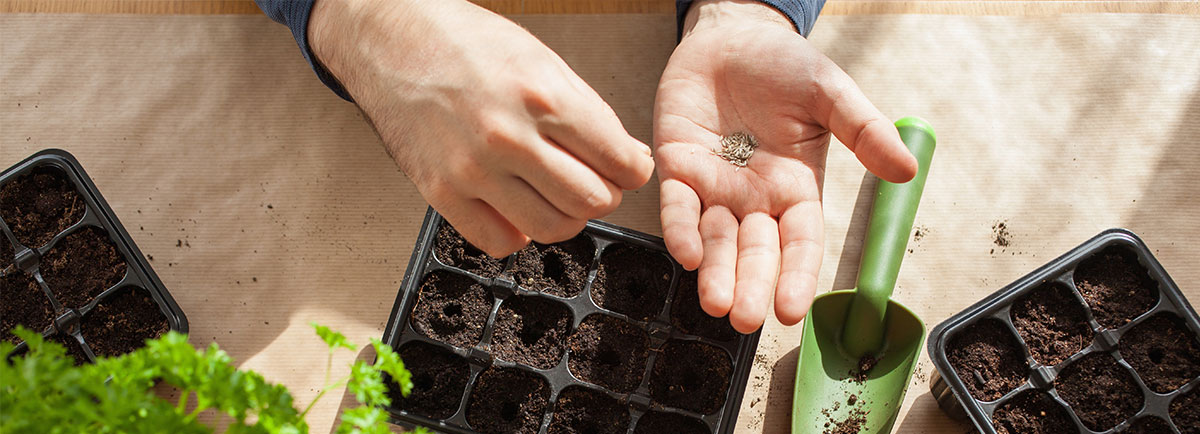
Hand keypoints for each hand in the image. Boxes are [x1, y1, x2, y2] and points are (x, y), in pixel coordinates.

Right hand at [309, 0, 653, 256]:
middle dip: (603, 195)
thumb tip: (629, 158)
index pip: (619, 162)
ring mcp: (472, 170)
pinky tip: (517, 208)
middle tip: (594, 182)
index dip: (632, 171)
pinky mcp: (441, 192)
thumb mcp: (543, 61)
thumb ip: (590, 113)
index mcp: (542, 97)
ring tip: (557, 197)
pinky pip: (498, 242)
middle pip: (591, 201)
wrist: (393, 40)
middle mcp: (508, 137)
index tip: (627, 169)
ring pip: (551, 228)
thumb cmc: (466, 43)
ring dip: (565, 218)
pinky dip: (518, 234)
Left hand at [654, 0, 917, 332]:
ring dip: (714, 272)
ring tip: (715, 304)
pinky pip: (677, 205)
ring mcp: (714, 186)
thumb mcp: (830, 94)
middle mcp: (754, 198)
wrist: (732, 36)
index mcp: (795, 189)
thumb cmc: (784, 65)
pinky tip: (685, 254)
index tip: (793, 311)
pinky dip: (679, 229)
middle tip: (745, 319)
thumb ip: (863, 130)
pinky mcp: (677, 167)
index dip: (797, 276)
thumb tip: (906, 170)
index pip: (799, 243)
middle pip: (754, 252)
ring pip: (714, 240)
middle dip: (750, 286)